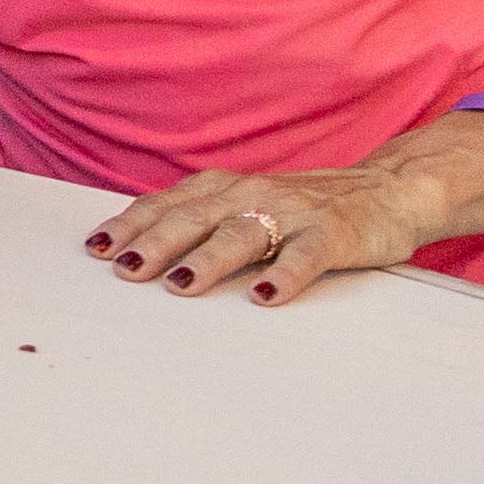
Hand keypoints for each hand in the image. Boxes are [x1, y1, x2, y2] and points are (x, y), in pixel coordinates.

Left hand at [84, 158, 445, 308]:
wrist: (388, 190)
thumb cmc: (304, 207)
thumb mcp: (246, 205)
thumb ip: (202, 221)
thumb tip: (140, 249)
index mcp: (225, 188)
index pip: (168, 205)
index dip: (131, 224)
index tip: (95, 248)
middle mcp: (252, 194)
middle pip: (194, 218)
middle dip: (155, 242)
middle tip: (124, 268)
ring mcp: (293, 213)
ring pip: (242, 234)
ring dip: (208, 259)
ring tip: (179, 285)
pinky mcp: (333, 233)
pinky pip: (306, 255)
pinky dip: (285, 274)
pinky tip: (265, 295)